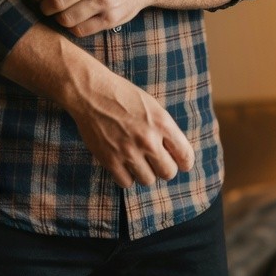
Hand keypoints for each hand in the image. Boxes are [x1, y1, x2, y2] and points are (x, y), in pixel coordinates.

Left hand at [21, 0, 155, 37]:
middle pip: (55, 2)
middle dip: (43, 7)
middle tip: (44, 7)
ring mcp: (104, 1)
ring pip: (65, 19)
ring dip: (56, 19)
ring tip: (58, 13)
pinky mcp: (111, 18)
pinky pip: (80, 29)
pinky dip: (71, 27)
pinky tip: (72, 20)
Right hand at [65, 62, 194, 188]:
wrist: (90, 92)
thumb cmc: (122, 96)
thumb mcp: (152, 106)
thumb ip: (165, 129)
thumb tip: (175, 153)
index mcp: (162, 123)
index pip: (185, 155)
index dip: (184, 162)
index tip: (180, 163)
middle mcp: (147, 139)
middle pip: (168, 173)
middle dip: (164, 168)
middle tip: (156, 161)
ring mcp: (128, 151)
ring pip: (147, 180)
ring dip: (144, 173)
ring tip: (137, 161)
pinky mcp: (109, 160)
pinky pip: (126, 182)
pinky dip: (126, 176)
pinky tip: (123, 165)